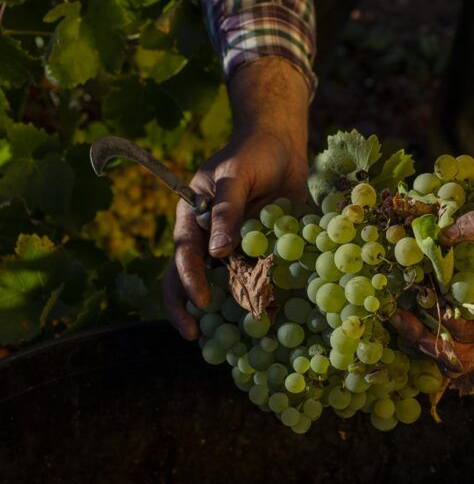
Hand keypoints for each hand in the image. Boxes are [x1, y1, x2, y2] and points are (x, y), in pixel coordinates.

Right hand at [163, 58, 309, 339]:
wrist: (280, 146)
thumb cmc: (251, 154)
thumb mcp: (234, 177)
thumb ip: (225, 211)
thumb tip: (216, 252)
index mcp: (192, 218)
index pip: (184, 255)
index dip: (189, 281)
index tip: (201, 302)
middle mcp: (208, 237)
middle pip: (190, 277)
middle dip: (189, 308)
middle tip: (197, 335)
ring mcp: (233, 246)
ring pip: (223, 283)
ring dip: (227, 307)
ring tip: (236, 336)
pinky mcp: (259, 250)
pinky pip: (255, 276)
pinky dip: (261, 294)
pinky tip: (271, 313)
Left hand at [389, 154, 473, 372]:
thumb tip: (442, 235)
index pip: (469, 333)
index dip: (437, 316)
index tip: (415, 293)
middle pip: (463, 359)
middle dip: (426, 340)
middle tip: (396, 317)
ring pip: (463, 359)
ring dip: (431, 341)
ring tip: (403, 317)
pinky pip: (469, 346)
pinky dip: (443, 334)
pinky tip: (421, 312)